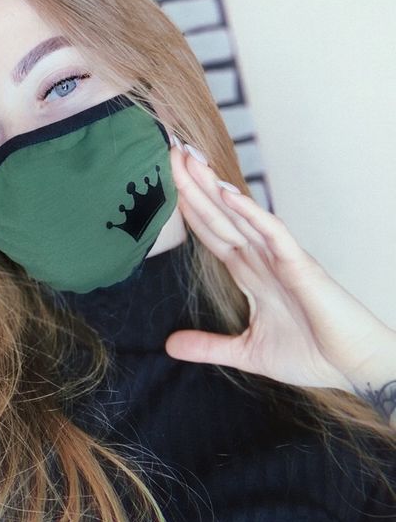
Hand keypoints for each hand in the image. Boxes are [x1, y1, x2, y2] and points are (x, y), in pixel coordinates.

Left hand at [165, 139, 395, 393]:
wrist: (354, 368)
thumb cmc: (311, 355)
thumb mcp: (247, 352)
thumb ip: (209, 346)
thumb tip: (169, 345)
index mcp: (250, 274)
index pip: (212, 233)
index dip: (189, 209)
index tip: (166, 182)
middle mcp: (262, 259)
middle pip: (220, 216)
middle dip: (193, 187)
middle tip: (170, 152)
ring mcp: (281, 258)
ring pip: (240, 216)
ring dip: (213, 189)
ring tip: (189, 160)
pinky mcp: (301, 265)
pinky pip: (272, 234)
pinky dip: (250, 213)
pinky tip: (227, 194)